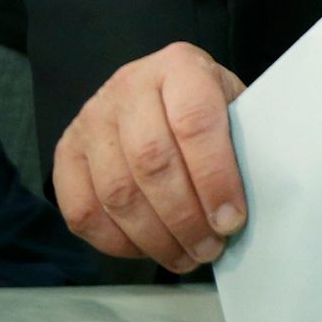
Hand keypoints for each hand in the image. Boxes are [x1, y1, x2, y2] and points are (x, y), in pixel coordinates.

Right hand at [52, 43, 247, 272]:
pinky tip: (150, 249)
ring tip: (187, 256)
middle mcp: (129, 86)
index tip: (232, 218)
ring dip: (155, 237)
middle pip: (152, 161)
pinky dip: (118, 242)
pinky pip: (83, 211)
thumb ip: (240, 139)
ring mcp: (91, 120)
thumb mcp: (231, 103)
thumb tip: (256, 197)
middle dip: (186, 216)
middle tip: (210, 246)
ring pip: (117, 192)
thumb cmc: (203, 104)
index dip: (215, 176)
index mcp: (179, 66)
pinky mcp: (65, 153)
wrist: (157, 89)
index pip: (194, 121)